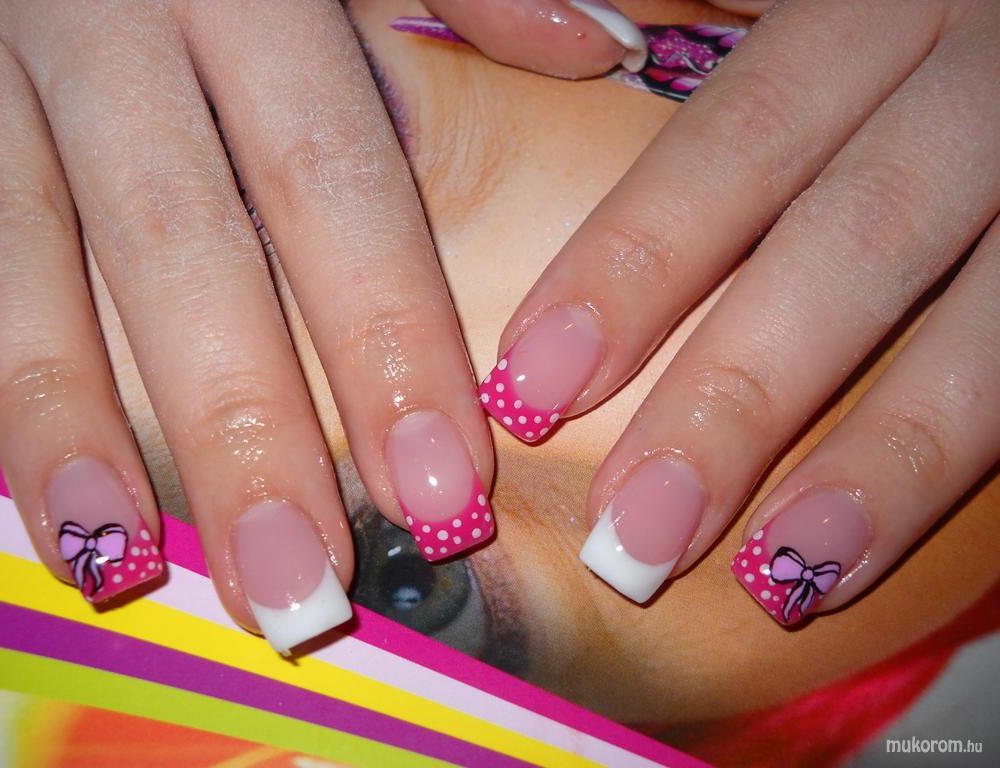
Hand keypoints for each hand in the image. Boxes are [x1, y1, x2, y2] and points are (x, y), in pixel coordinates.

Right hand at [0, 0, 493, 653]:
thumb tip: (599, 48)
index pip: (333, 181)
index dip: (386, 340)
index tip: (442, 488)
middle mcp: (110, 27)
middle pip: (186, 248)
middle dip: (247, 428)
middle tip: (302, 589)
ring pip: (26, 262)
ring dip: (78, 429)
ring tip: (129, 567)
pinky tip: (44, 490)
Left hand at [475, 0, 999, 623]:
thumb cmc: (906, 30)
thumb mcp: (813, 2)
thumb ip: (708, 36)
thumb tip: (574, 71)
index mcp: (876, 6)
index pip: (737, 143)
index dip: (631, 264)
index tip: (530, 384)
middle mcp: (977, 74)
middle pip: (851, 242)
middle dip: (736, 396)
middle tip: (633, 530)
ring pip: (982, 324)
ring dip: (877, 459)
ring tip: (772, 574)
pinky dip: (955, 464)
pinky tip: (861, 548)